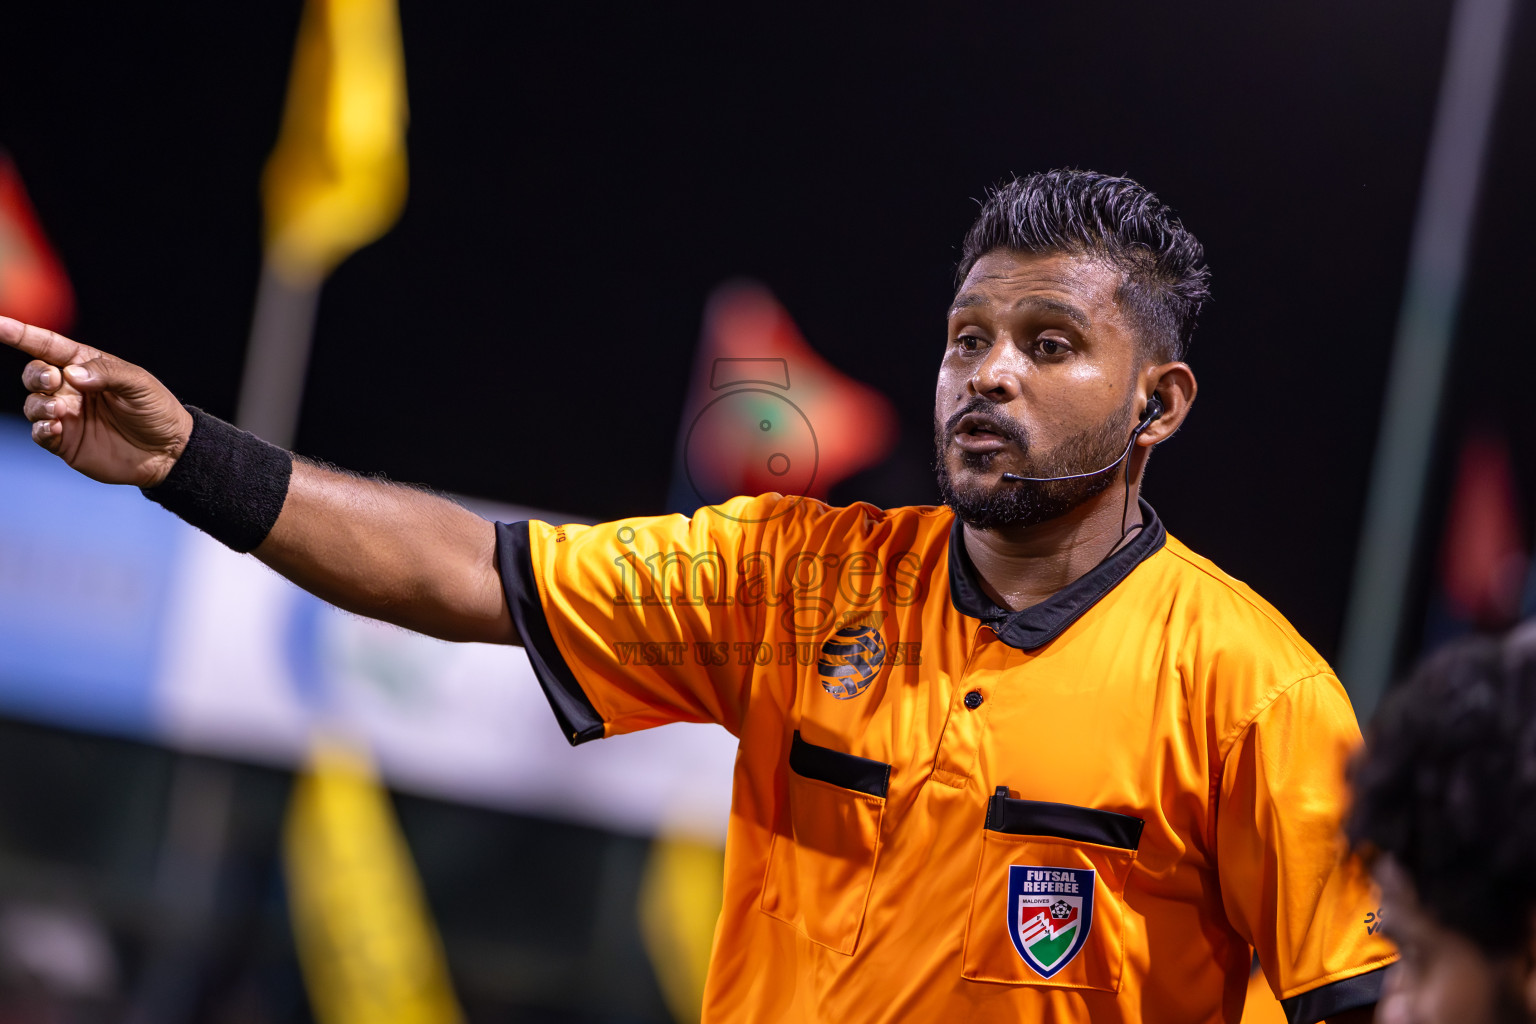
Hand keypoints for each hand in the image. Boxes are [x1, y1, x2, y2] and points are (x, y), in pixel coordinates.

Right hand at [2, 316, 193, 486]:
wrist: (168, 452)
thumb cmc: (157, 411)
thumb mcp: (139, 385)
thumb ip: (107, 373)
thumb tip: (70, 373)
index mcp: (86, 365)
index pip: (47, 345)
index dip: (21, 334)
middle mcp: (71, 388)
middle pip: (35, 373)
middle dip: (36, 375)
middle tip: (54, 381)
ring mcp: (66, 415)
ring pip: (33, 403)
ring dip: (39, 404)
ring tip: (60, 410)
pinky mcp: (65, 441)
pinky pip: (39, 432)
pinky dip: (41, 428)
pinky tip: (55, 428)